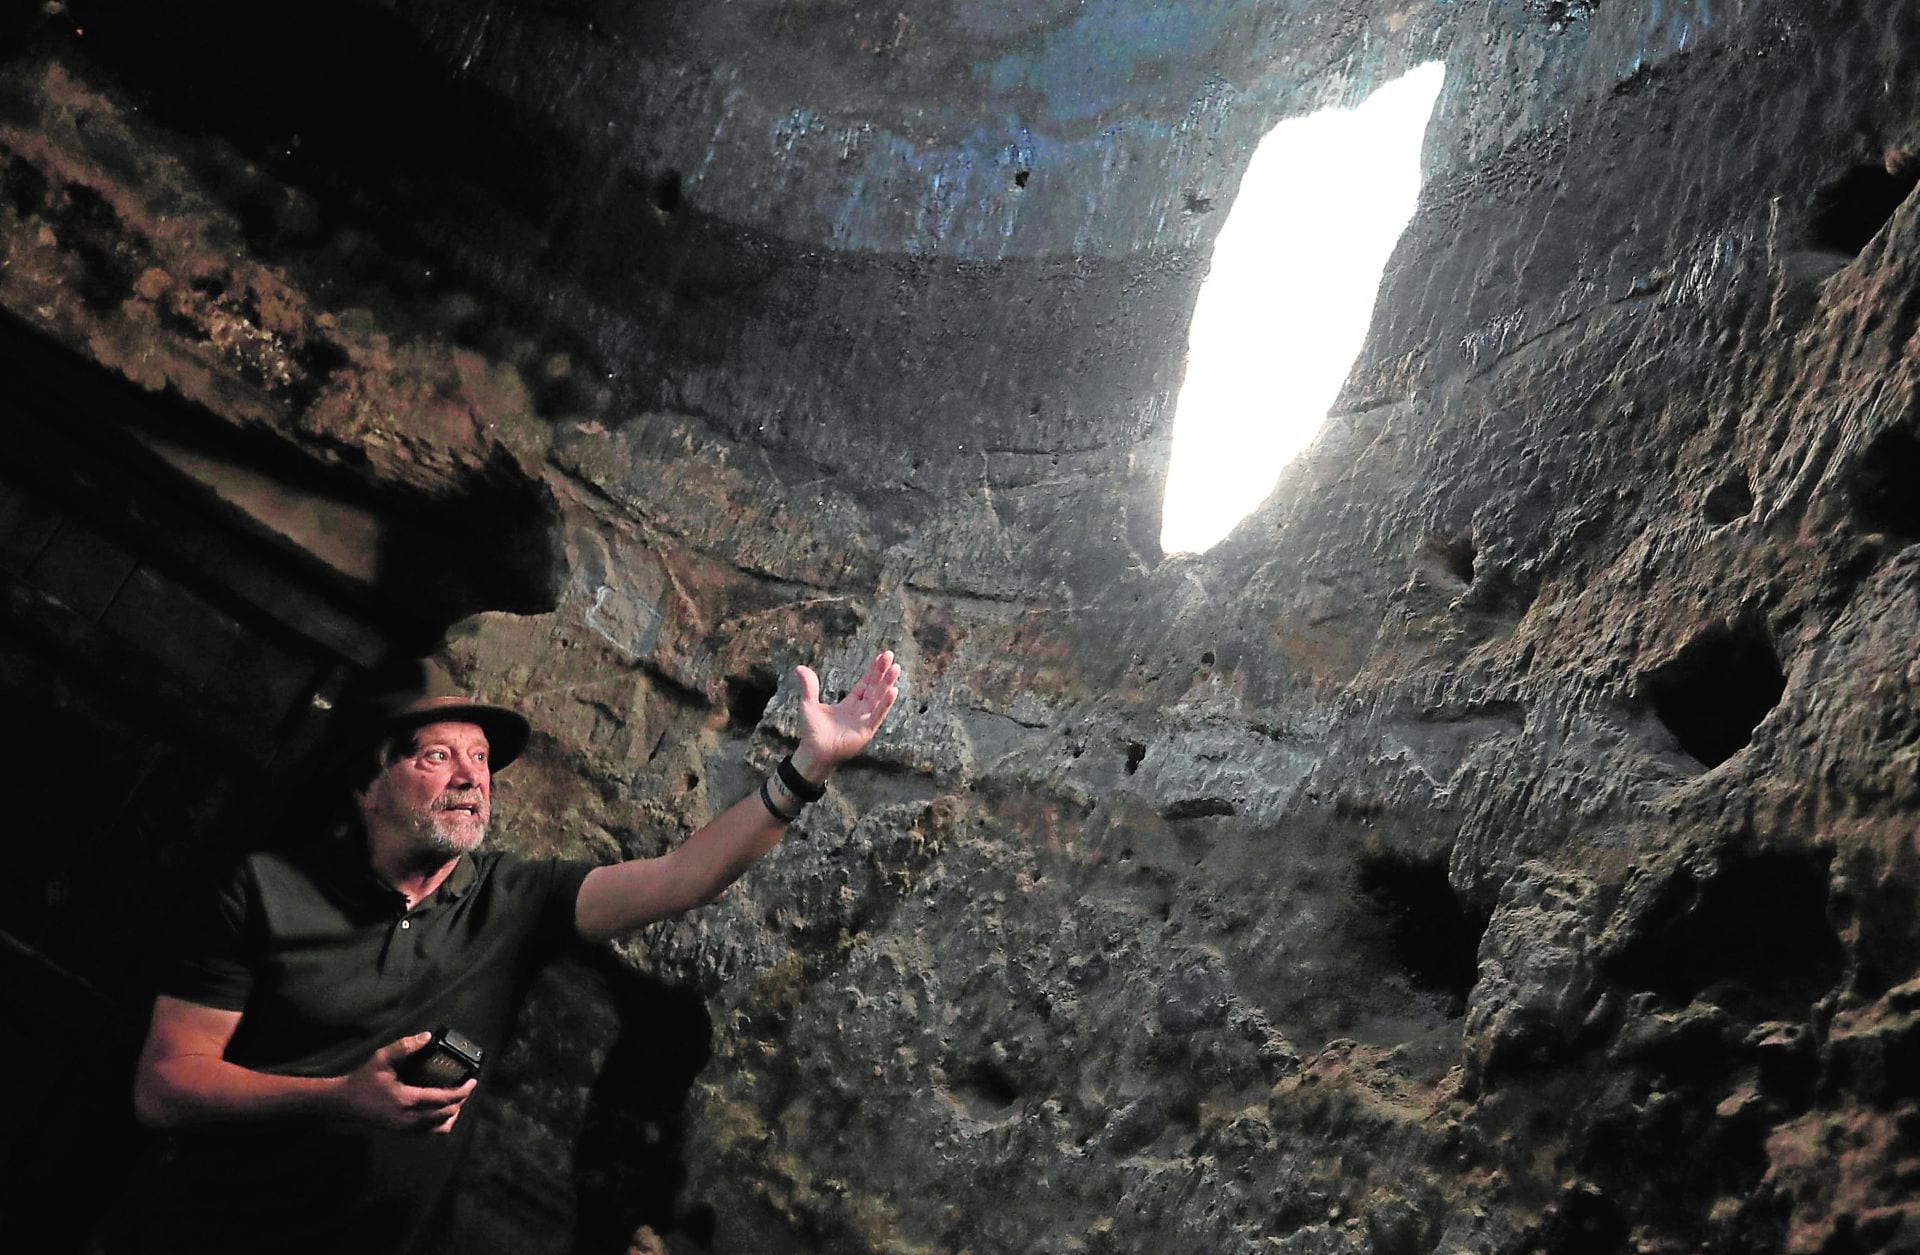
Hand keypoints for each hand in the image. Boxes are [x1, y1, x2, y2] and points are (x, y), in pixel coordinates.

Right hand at [332, 1032, 475, 1134]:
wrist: (344, 1103)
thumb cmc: (363, 1080)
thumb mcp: (381, 1058)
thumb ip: (404, 1046)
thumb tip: (427, 1036)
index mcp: (407, 1100)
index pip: (444, 1100)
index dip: (463, 1091)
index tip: (473, 1081)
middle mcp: (409, 1119)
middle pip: (447, 1115)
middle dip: (461, 1101)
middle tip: (466, 1087)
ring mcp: (406, 1128)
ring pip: (440, 1128)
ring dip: (452, 1114)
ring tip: (456, 1099)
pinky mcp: (402, 1132)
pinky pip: (429, 1132)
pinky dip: (441, 1122)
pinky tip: (441, 1109)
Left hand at [792, 650, 901, 780]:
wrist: (813, 752)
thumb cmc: (812, 731)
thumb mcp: (809, 704)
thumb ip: (809, 686)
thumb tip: (800, 667)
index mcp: (850, 703)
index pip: (865, 683)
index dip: (873, 670)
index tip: (882, 656)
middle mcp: (860, 710)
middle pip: (874, 687)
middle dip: (883, 672)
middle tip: (891, 656)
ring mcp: (865, 720)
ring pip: (879, 698)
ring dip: (887, 684)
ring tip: (896, 668)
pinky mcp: (866, 731)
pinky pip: (878, 715)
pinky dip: (885, 704)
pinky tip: (893, 691)